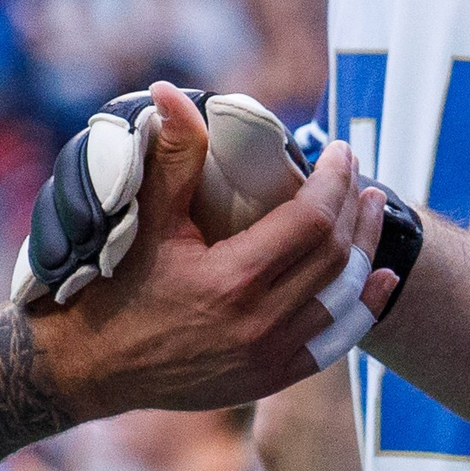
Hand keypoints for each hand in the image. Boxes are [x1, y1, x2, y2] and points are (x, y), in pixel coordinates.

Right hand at [29, 83, 394, 422]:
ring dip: (365, 250)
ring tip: (372, 209)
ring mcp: (268, 358)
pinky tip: (378, 278)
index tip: (340, 151)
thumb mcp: (145, 216)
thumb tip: (172, 92)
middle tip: (358, 173)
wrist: (91, 364)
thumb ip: (172, 154)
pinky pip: (336, 342)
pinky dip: (363, 308)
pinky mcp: (269, 379)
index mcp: (232, 279)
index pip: (311, 220)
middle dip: (354, 207)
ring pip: (344, 298)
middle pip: (335, 255)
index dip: (334, 180)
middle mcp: (259, 324)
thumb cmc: (114, 283)